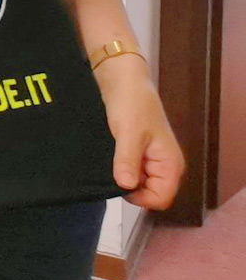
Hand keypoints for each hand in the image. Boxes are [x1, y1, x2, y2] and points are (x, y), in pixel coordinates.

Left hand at [98, 55, 183, 209]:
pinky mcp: (138, 154)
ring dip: (123, 176)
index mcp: (170, 164)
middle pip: (149, 193)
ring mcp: (151, 160)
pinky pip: (130, 171)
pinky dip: (119, 168)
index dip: (140, 197)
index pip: (162, 198)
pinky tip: (108, 157)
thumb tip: (126, 186)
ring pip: (138, 183)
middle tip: (112, 168)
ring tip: (109, 160)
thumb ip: (127, 160)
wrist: (122, 80)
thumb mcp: (128, 132)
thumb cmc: (131, 103)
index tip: (120, 182)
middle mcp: (164, 166)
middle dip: (130, 187)